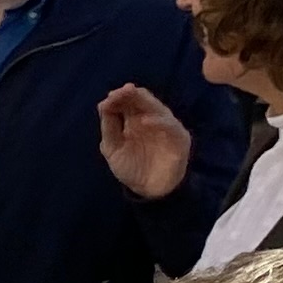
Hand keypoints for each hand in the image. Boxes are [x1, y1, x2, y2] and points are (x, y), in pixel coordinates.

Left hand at [96, 82, 193, 200]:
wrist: (148, 191)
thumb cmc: (131, 168)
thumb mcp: (112, 148)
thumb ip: (109, 127)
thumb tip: (103, 104)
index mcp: (134, 120)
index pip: (128, 101)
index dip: (119, 97)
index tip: (108, 98)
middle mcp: (151, 120)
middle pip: (142, 100)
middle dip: (130, 94)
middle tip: (120, 91)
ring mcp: (166, 127)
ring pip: (157, 108)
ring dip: (143, 101)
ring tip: (129, 96)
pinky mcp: (179, 138)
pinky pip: (171, 126)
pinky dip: (159, 122)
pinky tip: (144, 121)